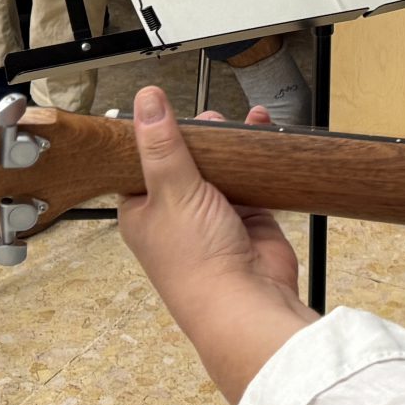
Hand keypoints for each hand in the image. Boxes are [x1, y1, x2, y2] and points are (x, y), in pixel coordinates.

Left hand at [117, 86, 312, 403]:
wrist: (246, 304)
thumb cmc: (197, 264)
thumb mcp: (172, 191)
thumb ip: (161, 144)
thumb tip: (146, 101)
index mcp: (143, 210)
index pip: (142, 160)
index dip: (156, 134)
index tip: (169, 109)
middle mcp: (176, 213)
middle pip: (186, 159)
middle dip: (202, 136)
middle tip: (213, 121)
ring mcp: (213, 216)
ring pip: (220, 167)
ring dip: (232, 144)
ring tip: (241, 122)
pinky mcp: (247, 218)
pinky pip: (251, 180)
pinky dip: (259, 159)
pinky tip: (263, 136)